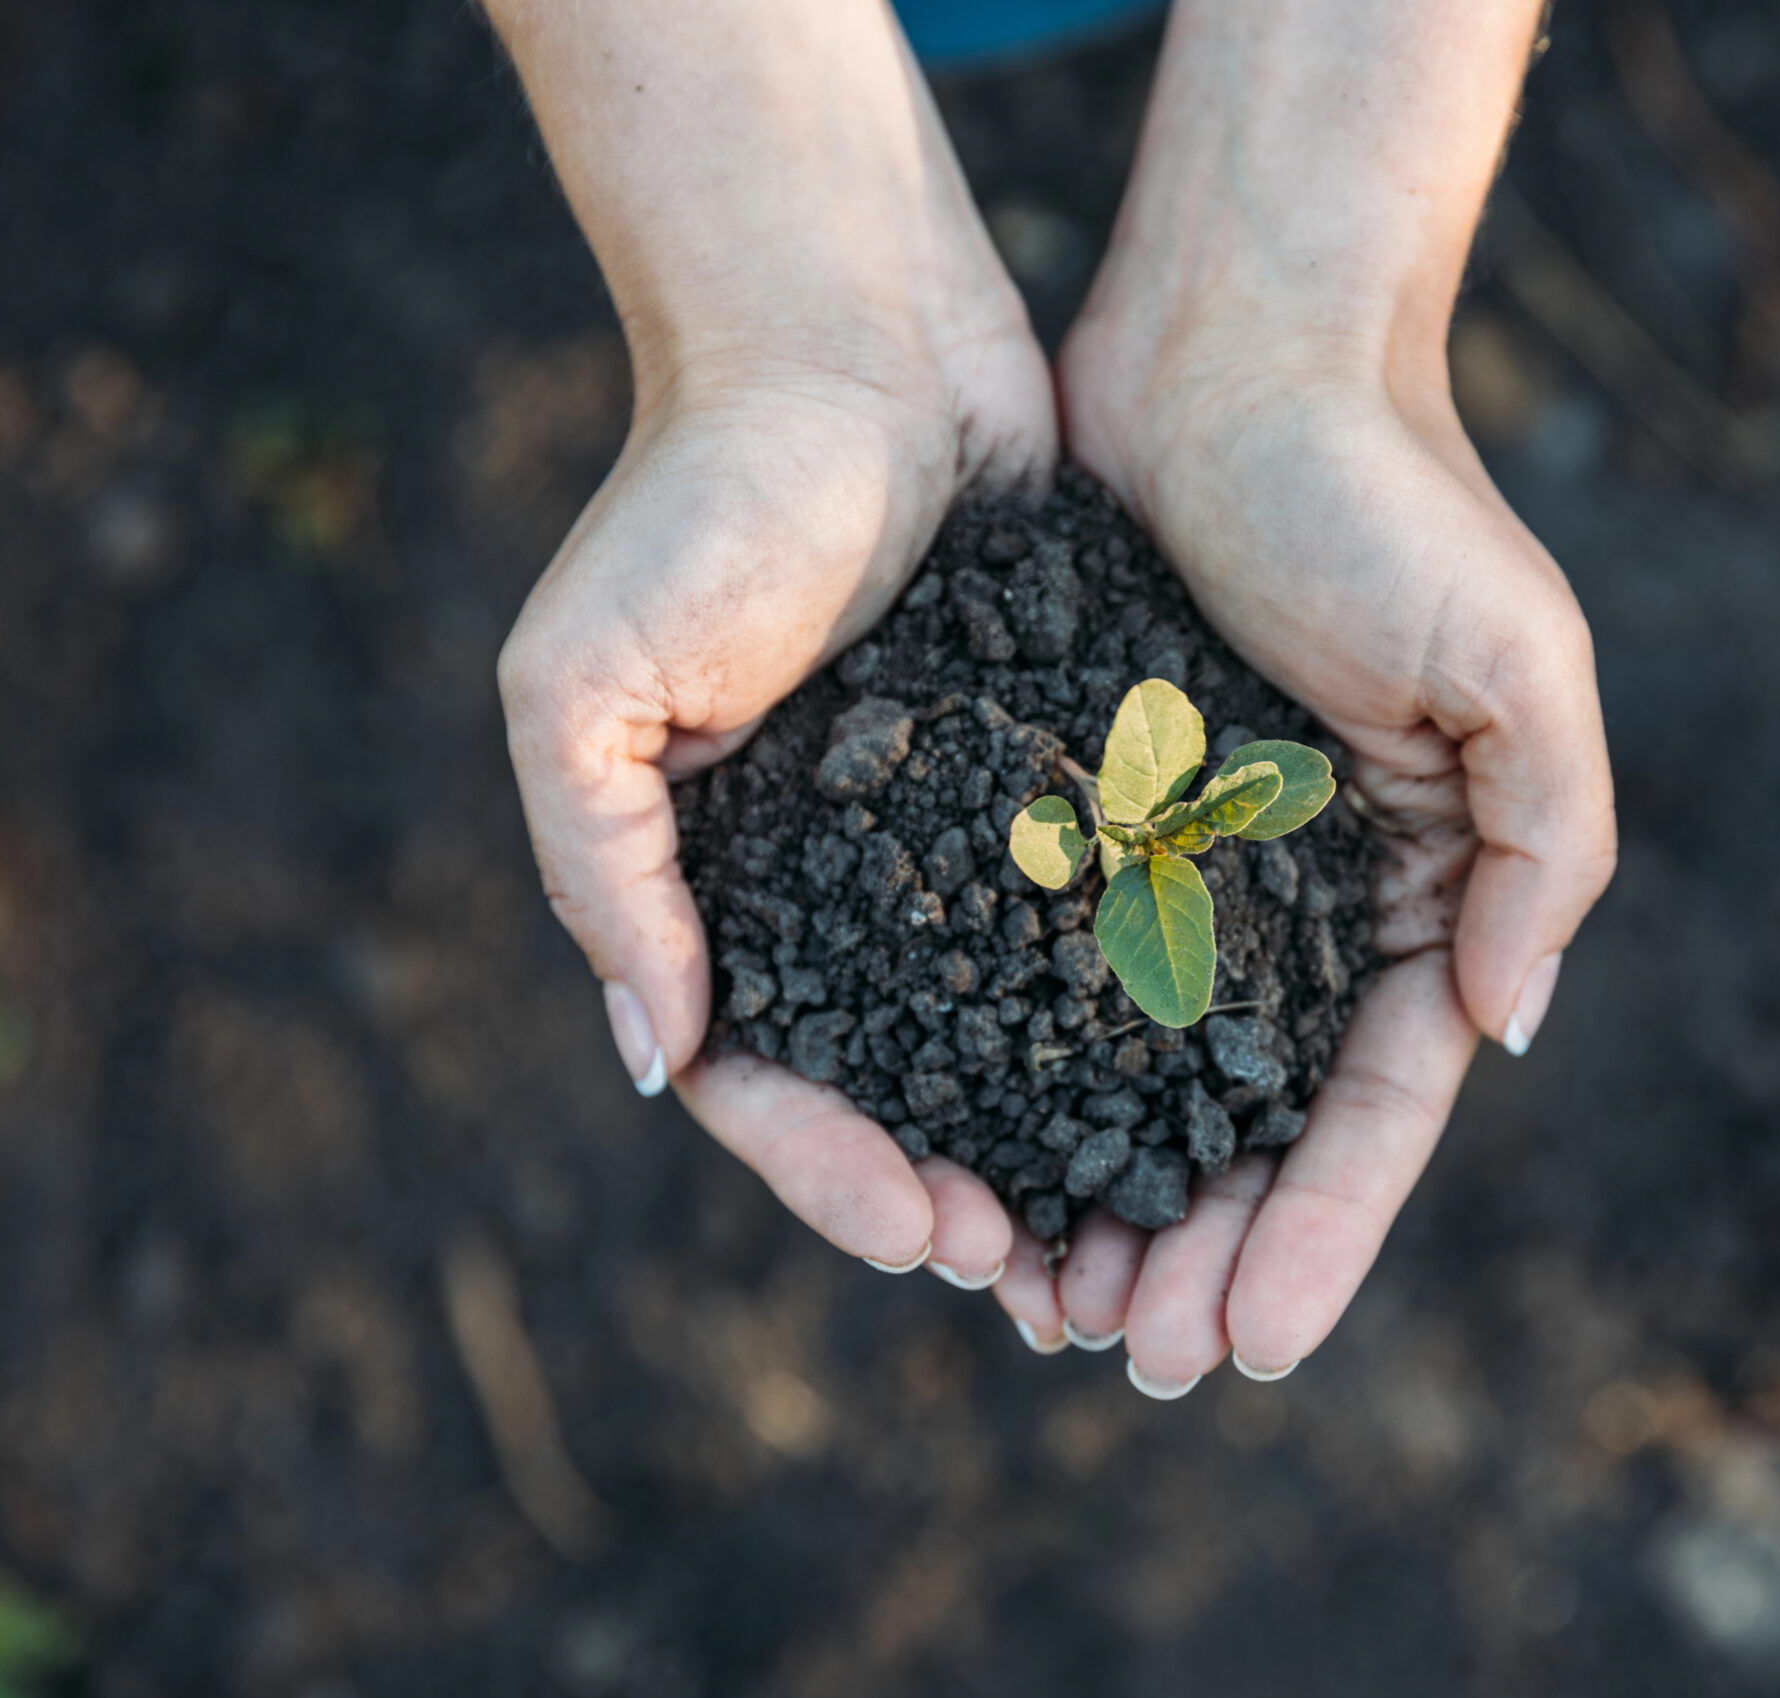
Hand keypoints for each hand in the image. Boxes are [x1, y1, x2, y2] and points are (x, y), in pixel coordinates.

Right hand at [491, 0, 1055, 1280]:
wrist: (847, 336)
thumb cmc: (694, 498)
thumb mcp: (581, 680)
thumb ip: (604, 868)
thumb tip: (658, 1061)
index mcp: (719, 893)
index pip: (765, 1085)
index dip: (834, 1175)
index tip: (928, 1232)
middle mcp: (844, 891)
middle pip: (901, 1092)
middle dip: (961, 1196)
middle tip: (1043, 1278)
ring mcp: (956, 844)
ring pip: (1011, 1035)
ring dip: (1059, 1145)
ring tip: (1135, 1229)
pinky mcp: (1061, 779)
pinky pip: (1098, 919)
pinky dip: (1134, 1013)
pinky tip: (1199, 1084)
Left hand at [976, 0, 1615, 1390]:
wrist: (1230, 339)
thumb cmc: (1386, 489)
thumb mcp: (1514, 659)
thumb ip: (1540, 844)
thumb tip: (1507, 1028)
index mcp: (1416, 887)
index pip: (1378, 1106)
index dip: (1321, 1234)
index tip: (1252, 1346)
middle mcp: (1301, 900)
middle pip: (1254, 1126)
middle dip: (1204, 1253)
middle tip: (1132, 1360)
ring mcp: (1187, 864)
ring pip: (1142, 1082)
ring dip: (1107, 1204)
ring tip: (1046, 1314)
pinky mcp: (1082, 810)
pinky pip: (1044, 975)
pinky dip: (1020, 1082)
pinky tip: (972, 1167)